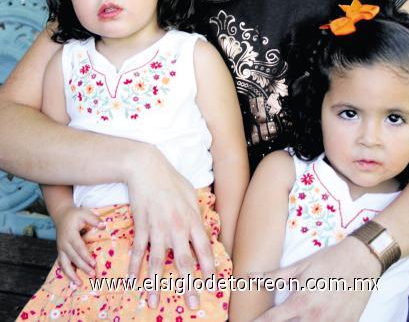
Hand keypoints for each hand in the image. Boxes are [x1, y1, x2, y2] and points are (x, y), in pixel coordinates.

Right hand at [55, 205, 104, 284]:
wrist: (61, 215)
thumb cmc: (75, 215)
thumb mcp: (84, 213)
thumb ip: (94, 219)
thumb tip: (104, 226)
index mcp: (70, 234)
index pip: (78, 247)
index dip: (86, 256)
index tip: (93, 263)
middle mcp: (64, 243)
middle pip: (73, 258)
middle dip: (82, 267)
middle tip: (92, 274)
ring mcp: (60, 249)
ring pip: (65, 264)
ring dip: (72, 275)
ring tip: (79, 284)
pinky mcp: (60, 252)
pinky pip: (62, 264)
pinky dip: (67, 273)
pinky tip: (73, 280)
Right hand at [124, 144, 214, 310]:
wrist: (146, 167)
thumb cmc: (171, 180)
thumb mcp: (191, 194)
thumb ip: (197, 214)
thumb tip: (203, 230)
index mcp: (192, 218)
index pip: (203, 249)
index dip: (208, 268)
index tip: (212, 285)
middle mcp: (176, 227)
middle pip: (183, 261)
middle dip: (188, 286)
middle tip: (192, 305)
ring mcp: (157, 228)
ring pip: (157, 262)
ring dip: (155, 284)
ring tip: (153, 303)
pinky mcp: (141, 226)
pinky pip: (138, 251)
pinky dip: (134, 268)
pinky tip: (132, 282)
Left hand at [254, 236, 380, 321]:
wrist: (361, 260)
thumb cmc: (328, 260)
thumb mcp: (300, 266)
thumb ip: (275, 277)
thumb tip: (251, 278)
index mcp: (301, 302)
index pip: (272, 320)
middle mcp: (314, 318)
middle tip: (271, 321)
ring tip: (293, 318)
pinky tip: (314, 320)